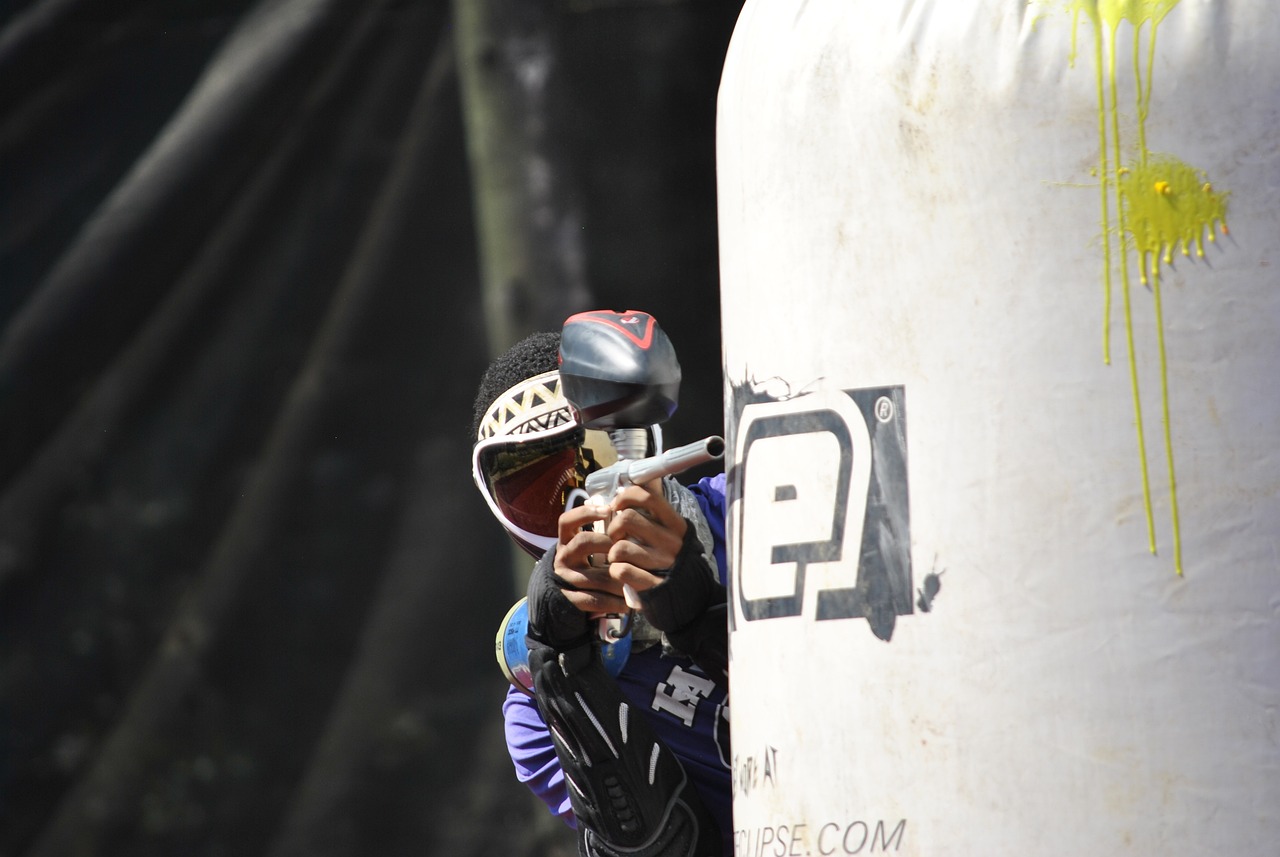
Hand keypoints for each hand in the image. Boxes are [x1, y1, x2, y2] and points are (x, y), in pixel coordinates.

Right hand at [549, 500, 627, 615]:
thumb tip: (628, 511)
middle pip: (583, 542)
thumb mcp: (588, 546)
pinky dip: (613, 602)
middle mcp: (563, 556)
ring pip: (595, 576)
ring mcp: (565, 578)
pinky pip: (594, 600)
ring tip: (638, 579)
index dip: (585, 513)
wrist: (564, 594)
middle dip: (608, 543)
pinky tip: (627, 603)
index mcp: (567, 540)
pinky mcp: (569, 598)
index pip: (567, 520)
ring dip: (620, 578)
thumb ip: (603, 531)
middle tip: (627, 547)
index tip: (608, 510)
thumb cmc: (587, 563)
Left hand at [603, 480, 687, 605]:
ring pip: (619, 548)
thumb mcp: (673, 536)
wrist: (693, 597)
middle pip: (626, 518)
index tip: (617, 507)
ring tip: (620, 560)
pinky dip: (615, 571)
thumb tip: (620, 503)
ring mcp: (663, 563)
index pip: (648, 497)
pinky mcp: (653, 584)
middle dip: (613, 529)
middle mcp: (672, 542)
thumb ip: (654, 519)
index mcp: (676, 526)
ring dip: (613, 554)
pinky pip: (620, 570)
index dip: (625, 497)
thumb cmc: (674, 562)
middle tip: (616, 538)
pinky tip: (622, 573)